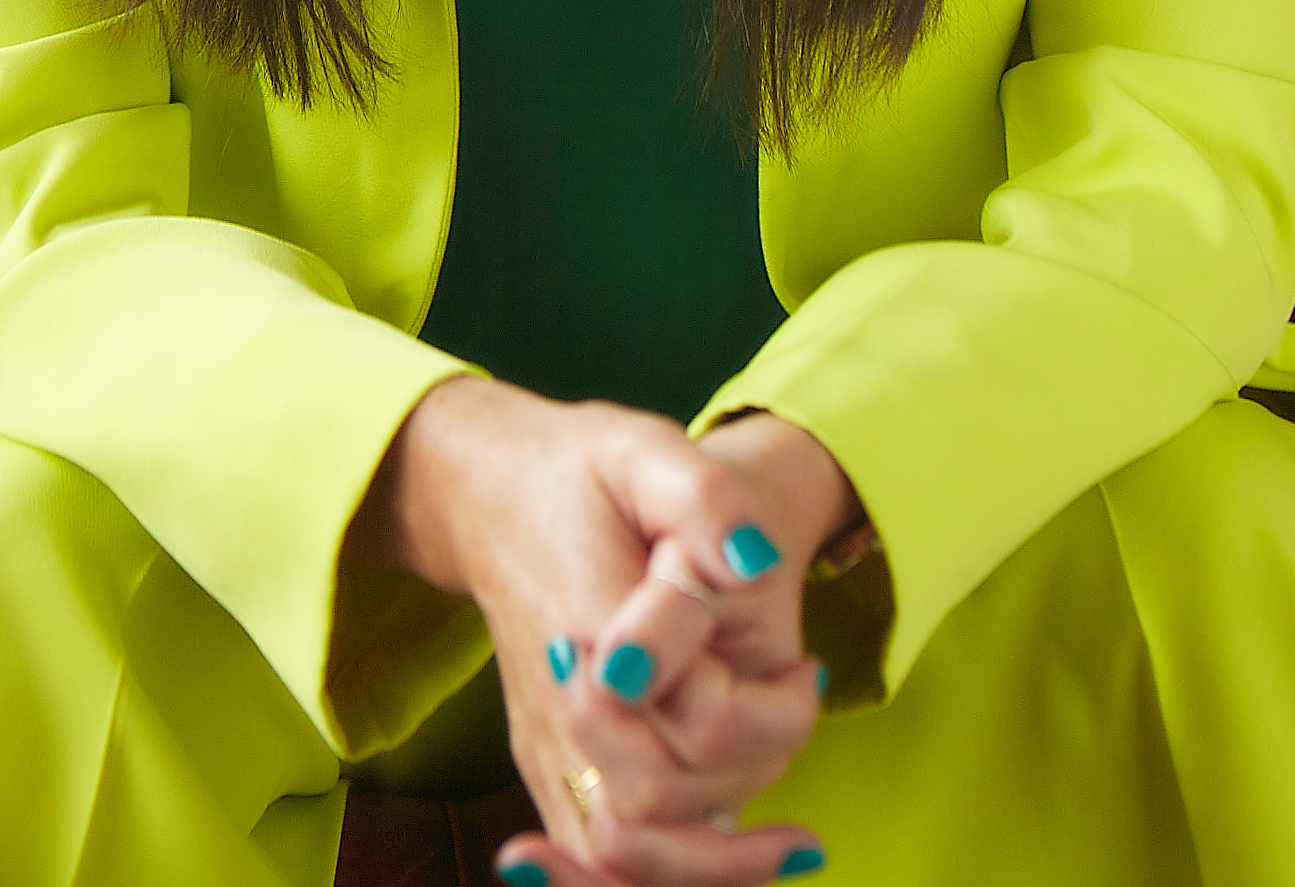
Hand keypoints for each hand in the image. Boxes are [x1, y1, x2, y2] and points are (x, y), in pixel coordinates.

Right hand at [349, 382, 857, 882]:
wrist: (490, 496)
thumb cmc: (583, 472)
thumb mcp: (651, 450)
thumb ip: (706, 502)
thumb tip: (756, 562)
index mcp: (592, 620)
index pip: (696, 717)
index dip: (771, 709)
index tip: (805, 668)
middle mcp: (560, 698)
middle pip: (658, 804)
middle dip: (749, 782)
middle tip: (796, 721)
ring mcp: (545, 741)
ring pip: (619, 856)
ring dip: (709, 866)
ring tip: (786, 847)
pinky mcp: (544, 764)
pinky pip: (590, 858)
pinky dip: (652, 880)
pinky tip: (716, 861)